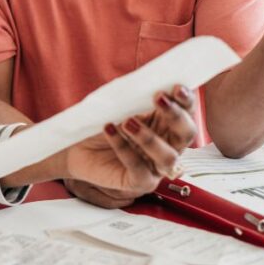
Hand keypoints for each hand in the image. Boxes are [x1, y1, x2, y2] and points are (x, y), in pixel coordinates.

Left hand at [63, 84, 197, 207]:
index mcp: (166, 125)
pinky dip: (123, 148)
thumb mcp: (119, 108)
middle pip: (186, 134)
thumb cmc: (102, 126)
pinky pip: (138, 168)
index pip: (187, 112)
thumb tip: (148, 82)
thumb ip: (136, 99)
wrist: (77, 149)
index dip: (186, 100)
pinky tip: (109, 130)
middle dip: (176, 116)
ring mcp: (155, 167)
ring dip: (150, 137)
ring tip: (127, 121)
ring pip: (168, 157)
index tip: (176, 87)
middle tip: (159, 98)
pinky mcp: (139, 182)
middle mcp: (167, 147)